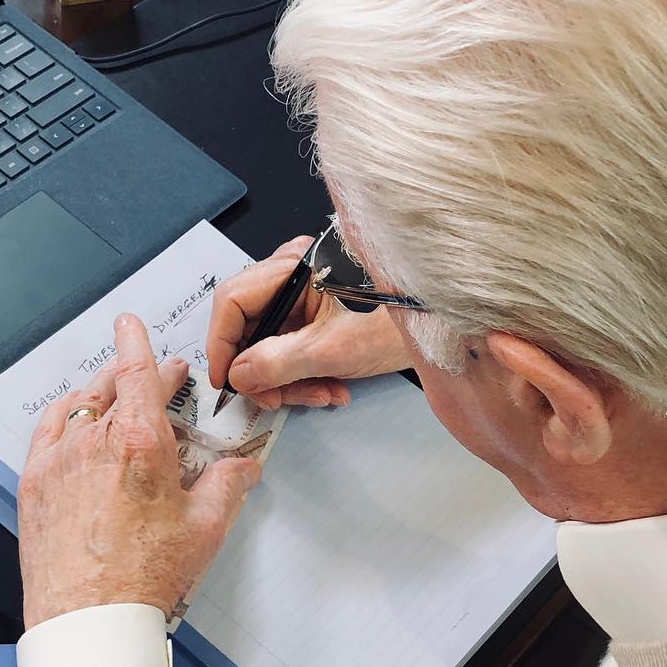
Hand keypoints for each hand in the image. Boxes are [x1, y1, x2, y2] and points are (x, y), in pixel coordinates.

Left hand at [17, 314, 262, 627]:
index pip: (135, 371)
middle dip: (134, 374)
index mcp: (139, 442)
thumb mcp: (206, 528)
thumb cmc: (144, 577)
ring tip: (115, 397)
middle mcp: (93, 442)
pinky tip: (73, 420)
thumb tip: (243, 467)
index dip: (136, 341)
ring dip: (99, 393)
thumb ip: (228, 485)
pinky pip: (48, 431)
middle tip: (157, 378)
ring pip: (78, 406)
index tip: (131, 324)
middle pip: (111, 386)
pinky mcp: (35, 484)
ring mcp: (59, 461)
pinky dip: (65, 416)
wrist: (90, 620)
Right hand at [206, 237, 413, 409]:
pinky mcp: (320, 313)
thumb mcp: (333, 349)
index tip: (226, 381)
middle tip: (275, 400)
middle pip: (250, 325)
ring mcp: (307, 293)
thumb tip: (239, 375)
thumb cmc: (401, 321)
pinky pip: (294, 346)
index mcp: (294, 266)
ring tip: (321, 394)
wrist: (445, 328)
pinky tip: (331, 387)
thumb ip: (278, 363)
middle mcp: (294, 273)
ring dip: (289, 378)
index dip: (222, 344)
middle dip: (263, 370)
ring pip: (272, 342)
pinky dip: (306, 372)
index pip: (232, 300)